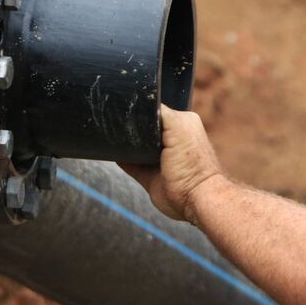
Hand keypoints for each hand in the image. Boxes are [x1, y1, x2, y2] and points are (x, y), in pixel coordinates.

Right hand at [121, 104, 223, 222]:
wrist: (193, 198)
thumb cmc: (193, 163)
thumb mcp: (179, 126)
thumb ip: (161, 112)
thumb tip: (140, 106)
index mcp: (181, 124)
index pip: (156, 110)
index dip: (142, 108)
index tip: (127, 106)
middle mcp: (169, 139)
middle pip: (142, 127)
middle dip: (132, 126)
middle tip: (120, 123)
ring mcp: (157, 158)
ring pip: (133, 144)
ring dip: (124, 142)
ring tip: (114, 136)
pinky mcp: (147, 175)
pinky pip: (127, 162)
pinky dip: (120, 157)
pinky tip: (112, 151)